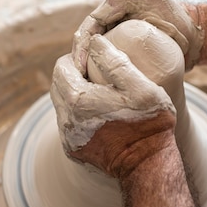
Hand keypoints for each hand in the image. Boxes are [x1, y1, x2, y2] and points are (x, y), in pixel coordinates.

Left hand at [50, 35, 176, 177]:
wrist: (148, 165)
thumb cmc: (149, 123)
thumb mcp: (140, 87)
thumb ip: (115, 61)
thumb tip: (95, 41)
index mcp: (78, 100)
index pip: (62, 66)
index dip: (77, 57)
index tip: (96, 58)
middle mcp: (66, 120)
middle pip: (58, 85)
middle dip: (73, 74)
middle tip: (97, 72)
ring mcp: (69, 138)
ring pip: (61, 105)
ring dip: (75, 94)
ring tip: (100, 92)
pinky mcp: (74, 150)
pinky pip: (68, 124)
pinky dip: (79, 114)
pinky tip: (101, 113)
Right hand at [72, 0, 203, 74]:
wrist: (195, 34)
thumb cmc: (177, 14)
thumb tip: (104, 7)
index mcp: (114, 4)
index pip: (89, 26)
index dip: (82, 45)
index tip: (80, 64)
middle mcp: (112, 20)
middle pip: (88, 41)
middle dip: (80, 59)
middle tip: (79, 79)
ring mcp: (118, 37)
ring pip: (95, 54)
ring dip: (88, 69)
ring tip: (85, 87)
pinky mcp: (125, 52)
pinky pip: (108, 63)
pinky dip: (101, 74)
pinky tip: (98, 88)